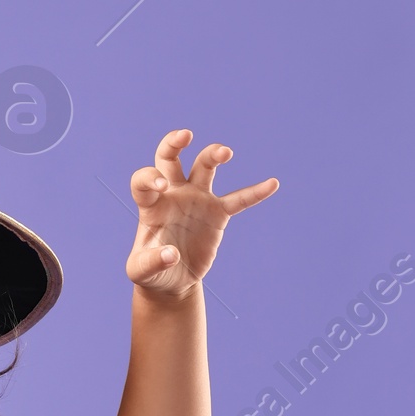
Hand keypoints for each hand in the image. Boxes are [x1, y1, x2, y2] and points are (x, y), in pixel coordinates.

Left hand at [126, 129, 277, 296]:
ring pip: (204, 166)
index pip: (144, 180)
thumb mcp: (142, 272)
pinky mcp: (217, 213)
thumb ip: (151, 262)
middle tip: (186, 135)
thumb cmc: (151, 272)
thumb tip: (171, 255)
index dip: (150, 178)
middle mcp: (173, 194)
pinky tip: (272, 184)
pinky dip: (254, 193)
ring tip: (226, 153)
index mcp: (151, 205)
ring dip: (214, 154)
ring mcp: (196, 200)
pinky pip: (238, 200)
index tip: (161, 186)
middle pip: (170, 157)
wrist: (172, 280)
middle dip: (175, 143)